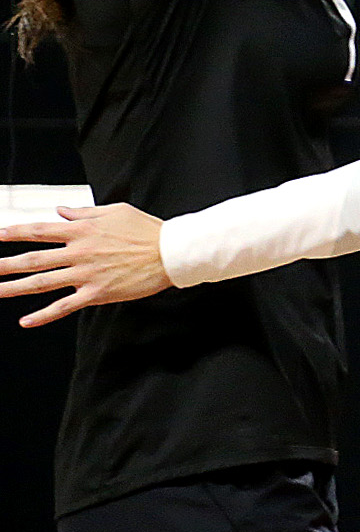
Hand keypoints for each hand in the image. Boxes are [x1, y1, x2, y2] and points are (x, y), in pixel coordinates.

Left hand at [0, 204, 169, 326]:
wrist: (171, 252)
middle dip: (5, 264)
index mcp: (84, 230)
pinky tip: (26, 321)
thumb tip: (61, 210)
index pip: (41, 231)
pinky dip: (43, 314)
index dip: (16, 232)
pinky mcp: (96, 293)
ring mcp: (86, 274)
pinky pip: (64, 305)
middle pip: (34, 258)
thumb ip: (84, 212)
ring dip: (14, 288)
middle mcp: (80, 252)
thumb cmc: (147, 230)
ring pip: (42, 282)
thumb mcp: (116, 211)